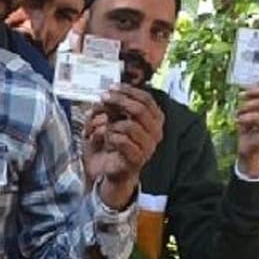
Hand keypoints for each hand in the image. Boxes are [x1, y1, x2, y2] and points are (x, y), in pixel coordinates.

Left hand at [83, 85, 164, 209]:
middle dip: (119, 101)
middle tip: (103, 99)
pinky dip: (110, 137)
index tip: (112, 87)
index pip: (147, 100)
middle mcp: (155, 133)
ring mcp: (148, 147)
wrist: (111, 171)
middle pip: (140, 110)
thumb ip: (115, 107)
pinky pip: (122, 141)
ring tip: (105, 128)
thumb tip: (110, 91)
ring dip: (112, 123)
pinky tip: (107, 139)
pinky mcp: (137, 159)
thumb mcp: (114, 120)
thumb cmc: (113, 144)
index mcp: (154, 121)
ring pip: (130, 125)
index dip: (129, 91)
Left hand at [235, 77, 258, 176]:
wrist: (248, 147)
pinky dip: (244, 117)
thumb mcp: (250, 109)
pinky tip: (238, 121)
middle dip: (255, 90)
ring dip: (245, 106)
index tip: (258, 81)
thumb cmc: (248, 126)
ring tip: (239, 113)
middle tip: (241, 95)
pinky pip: (257, 117)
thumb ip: (254, 96)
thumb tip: (251, 82)